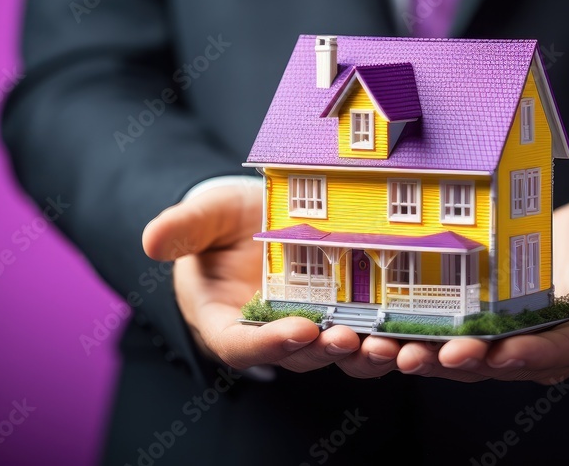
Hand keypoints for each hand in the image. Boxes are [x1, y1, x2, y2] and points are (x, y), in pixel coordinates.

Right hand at [143, 184, 396, 373]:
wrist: (255, 212)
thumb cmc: (220, 219)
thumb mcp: (201, 216)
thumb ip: (182, 229)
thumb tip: (152, 239)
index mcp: (227, 321)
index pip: (242, 345)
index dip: (269, 344)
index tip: (297, 329)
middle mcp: (271, 333)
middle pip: (298, 356)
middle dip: (324, 351)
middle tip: (349, 338)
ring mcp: (311, 324)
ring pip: (338, 351)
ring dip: (364, 352)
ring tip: (391, 344)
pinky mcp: (344, 310)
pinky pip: (367, 329)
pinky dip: (389, 333)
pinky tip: (416, 327)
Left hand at [387, 182, 568, 383]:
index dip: (534, 354)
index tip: (498, 354)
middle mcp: (554, 341)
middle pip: (506, 364)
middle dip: (460, 364)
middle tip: (417, 356)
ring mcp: (518, 335)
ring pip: (467, 358)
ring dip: (422, 357)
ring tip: (376, 350)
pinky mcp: (488, 320)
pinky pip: (447, 334)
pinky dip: (409, 336)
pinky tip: (367, 331)